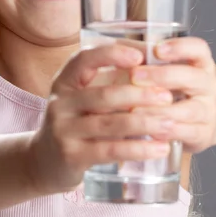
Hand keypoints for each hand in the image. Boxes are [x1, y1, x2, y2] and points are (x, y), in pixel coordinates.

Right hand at [28, 44, 177, 195]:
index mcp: (64, 82)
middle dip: (140, 94)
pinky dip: (138, 149)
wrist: (44, 161)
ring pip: (110, 124)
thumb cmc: (76, 123)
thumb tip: (156, 67)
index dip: (111, 54)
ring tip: (171, 124)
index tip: (140, 56)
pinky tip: (160, 148)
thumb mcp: (83, 98)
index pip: (83, 59)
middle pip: (104, 95)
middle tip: (168, 96)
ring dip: (145, 123)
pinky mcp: (72, 156)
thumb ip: (109, 83)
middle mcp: (60, 103)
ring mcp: (63, 130)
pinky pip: (110, 150)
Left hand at [131, 36, 215, 153]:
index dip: (180, 47)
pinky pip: (188, 132)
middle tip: (134, 76)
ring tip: (135, 109)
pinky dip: (167, 131)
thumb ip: (146, 59)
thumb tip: (121, 50)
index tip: (157, 50)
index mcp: (200, 63)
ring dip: (160, 110)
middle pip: (193, 77)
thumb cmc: (174, 86)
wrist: (197, 118)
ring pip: (189, 109)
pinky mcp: (204, 133)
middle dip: (162, 76)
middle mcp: (209, 84)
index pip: (198, 48)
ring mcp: (209, 109)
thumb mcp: (163, 69)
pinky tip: (148, 130)